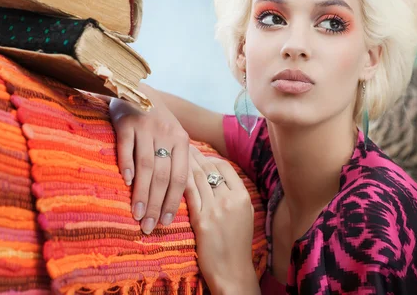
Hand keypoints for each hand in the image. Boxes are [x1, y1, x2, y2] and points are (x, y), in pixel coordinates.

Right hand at [109, 90, 188, 234]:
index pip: (181, 177)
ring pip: (146, 166)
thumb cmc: (156, 120)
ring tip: (137, 213)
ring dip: (142, 192)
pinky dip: (126, 165)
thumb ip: (175, 160)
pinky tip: (125, 183)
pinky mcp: (126, 122)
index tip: (167, 223)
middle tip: (149, 226)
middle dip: (157, 204)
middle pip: (163, 175)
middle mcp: (166, 133)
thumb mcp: (173, 135)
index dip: (174, 201)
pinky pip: (126, 148)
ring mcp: (146, 127)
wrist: (135, 89)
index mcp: (181, 140)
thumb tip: (174, 198)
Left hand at [185, 146, 259, 293]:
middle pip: (209, 170)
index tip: (199, 152)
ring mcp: (216, 209)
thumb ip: (234, 196)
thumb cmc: (237, 246)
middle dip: (194, 156)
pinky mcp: (202, 220)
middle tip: (182, 145)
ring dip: (184, 164)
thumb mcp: (244, 216)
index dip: (210, 157)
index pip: (225, 168)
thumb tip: (220, 179)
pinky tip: (171, 174)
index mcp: (243, 196)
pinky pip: (189, 194)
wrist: (232, 271)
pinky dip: (180, 181)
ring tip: (174, 154)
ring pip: (198, 178)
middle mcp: (230, 199)